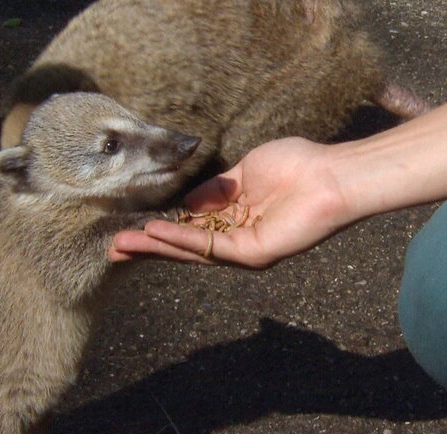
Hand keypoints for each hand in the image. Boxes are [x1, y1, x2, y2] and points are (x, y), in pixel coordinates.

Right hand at [109, 137, 355, 267]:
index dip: (162, 228)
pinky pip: (210, 248)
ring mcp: (244, 249)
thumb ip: (215, 189)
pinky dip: (181, 241)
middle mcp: (237, 238)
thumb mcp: (244, 171)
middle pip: (185, 247)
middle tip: (114, 249)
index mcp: (236, 217)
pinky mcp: (253, 254)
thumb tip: (185, 203)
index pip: (191, 227)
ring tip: (122, 245)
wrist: (331, 175)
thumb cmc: (297, 165)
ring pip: (192, 252)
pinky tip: (155, 234)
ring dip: (156, 248)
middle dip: (149, 247)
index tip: (132, 226)